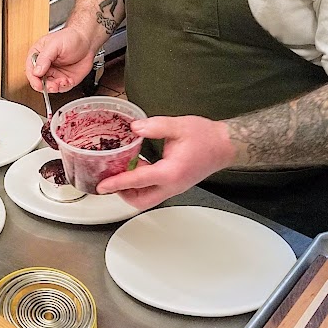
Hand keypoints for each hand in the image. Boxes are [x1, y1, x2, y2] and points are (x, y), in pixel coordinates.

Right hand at [26, 27, 95, 92]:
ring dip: (56, 87)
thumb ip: (44, 58)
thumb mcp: (54, 44)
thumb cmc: (70, 37)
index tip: (39, 84)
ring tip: (63, 81)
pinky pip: (62, 88)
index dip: (33, 79)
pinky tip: (69, 80)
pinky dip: (65, 87)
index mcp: (38, 55)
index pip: (31, 70)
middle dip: (46, 86)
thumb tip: (36, 71)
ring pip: (50, 87)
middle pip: (39, 81)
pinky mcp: (64, 79)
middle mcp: (45, 66)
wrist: (87, 41)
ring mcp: (55, 73)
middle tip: (53, 85)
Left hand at [96, 115, 235, 207]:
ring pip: (147, 198)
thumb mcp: (179, 126)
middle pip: (140, 200)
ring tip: (120, 172)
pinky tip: (137, 167)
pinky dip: (141, 184)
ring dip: (131, 189)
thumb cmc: (206, 137)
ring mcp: (174, 187)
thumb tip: (135, 128)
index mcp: (171, 172)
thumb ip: (155, 126)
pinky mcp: (175, 185)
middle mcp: (172, 185)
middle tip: (109, 180)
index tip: (102, 186)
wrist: (224, 145)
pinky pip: (154, 191)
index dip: (117, 183)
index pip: (138, 181)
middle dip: (121, 193)